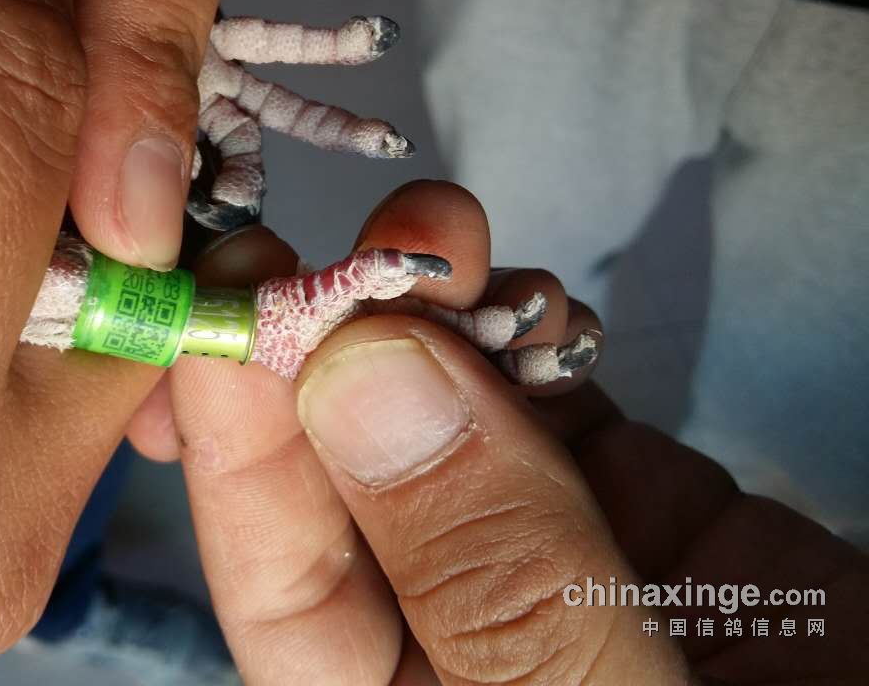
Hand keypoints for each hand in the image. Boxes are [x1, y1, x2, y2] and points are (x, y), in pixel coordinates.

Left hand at [130, 181, 868, 683]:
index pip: (286, 587)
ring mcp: (549, 564)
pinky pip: (558, 406)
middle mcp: (458, 638)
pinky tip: (525, 294)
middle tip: (324, 245)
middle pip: (354, 486)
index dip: (242, 449)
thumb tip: (360, 383)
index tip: (233, 313)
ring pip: (450, 422)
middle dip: (329, 353)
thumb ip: (495, 570)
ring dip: (429, 321)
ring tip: (436, 236)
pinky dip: (533, 337)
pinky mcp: (640, 511)